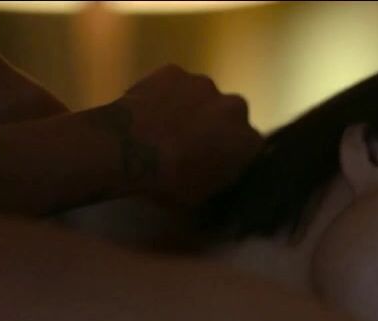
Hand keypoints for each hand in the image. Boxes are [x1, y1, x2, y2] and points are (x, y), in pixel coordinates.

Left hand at [99, 65, 262, 210]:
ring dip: (191, 107)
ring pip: (202, 96)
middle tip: (191, 143)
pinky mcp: (173, 70)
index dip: (233, 154)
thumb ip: (220, 177)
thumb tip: (219, 172)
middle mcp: (235, 106)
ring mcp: (204, 83)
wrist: (126, 150)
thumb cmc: (169, 181)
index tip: (216, 162)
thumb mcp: (202, 194)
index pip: (251, 147)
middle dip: (216, 126)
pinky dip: (166, 94)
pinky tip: (148, 111)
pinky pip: (174, 84)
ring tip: (166, 126)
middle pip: (230, 115)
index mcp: (248, 140)